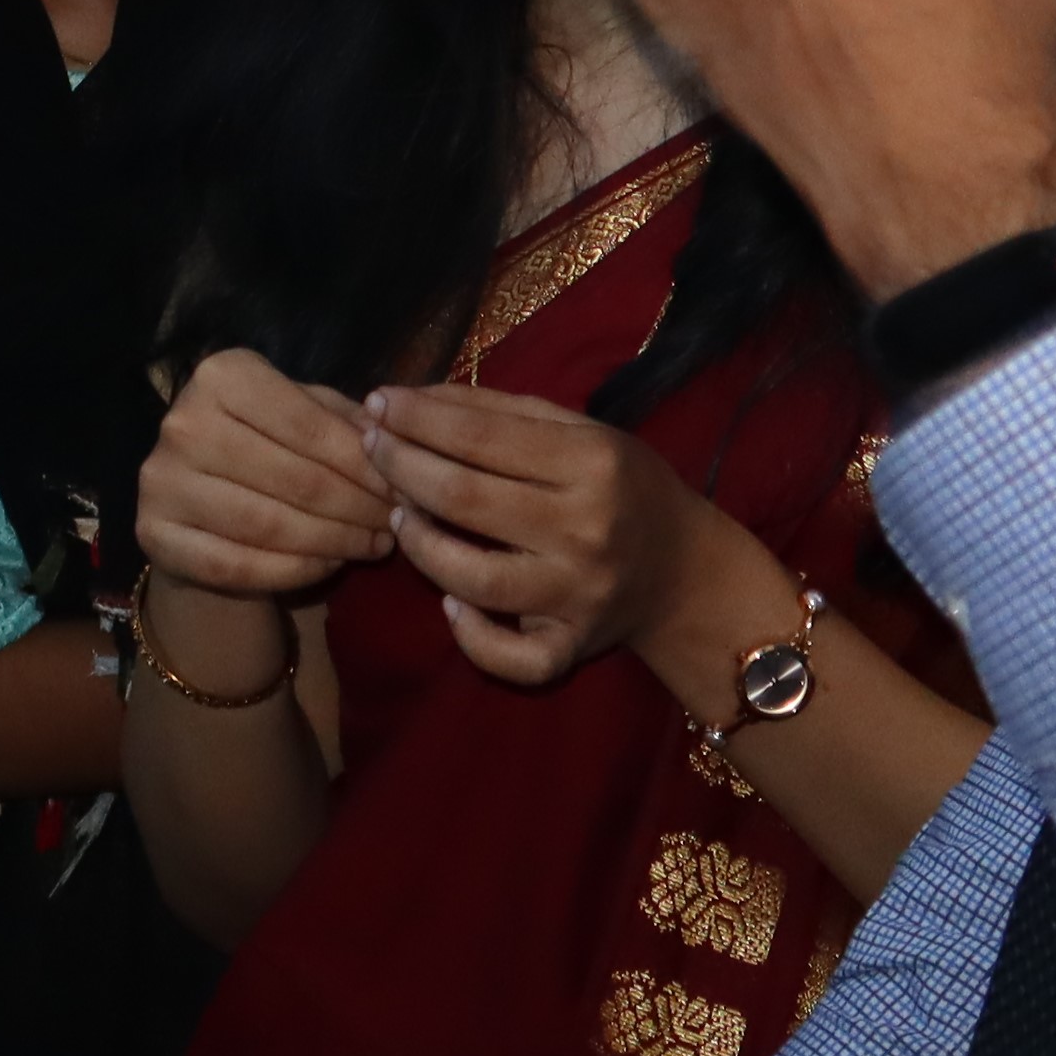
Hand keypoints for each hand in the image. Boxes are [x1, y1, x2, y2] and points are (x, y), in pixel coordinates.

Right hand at [139, 348, 395, 602]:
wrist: (195, 498)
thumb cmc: (265, 445)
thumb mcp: (306, 414)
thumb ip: (347, 422)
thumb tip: (395, 443)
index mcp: (221, 376)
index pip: (309, 425)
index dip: (366, 462)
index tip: (406, 487)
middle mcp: (183, 423)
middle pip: (295, 479)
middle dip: (359, 507)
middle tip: (398, 524)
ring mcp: (161, 482)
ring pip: (270, 526)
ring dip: (336, 541)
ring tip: (375, 545)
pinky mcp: (154, 536)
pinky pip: (239, 566)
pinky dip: (295, 570)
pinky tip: (330, 565)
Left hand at [356, 378, 728, 690]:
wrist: (684, 571)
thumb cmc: (621, 486)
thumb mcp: (580, 431)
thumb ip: (499, 413)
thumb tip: (413, 397)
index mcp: (591, 463)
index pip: (482, 437)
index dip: (418, 419)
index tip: (377, 401)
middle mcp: (584, 530)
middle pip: (465, 500)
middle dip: (402, 468)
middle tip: (370, 447)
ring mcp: (576, 595)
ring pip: (473, 578)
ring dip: (418, 544)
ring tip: (398, 516)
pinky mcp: (571, 647)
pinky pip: (510, 657)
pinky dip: (470, 636)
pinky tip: (449, 603)